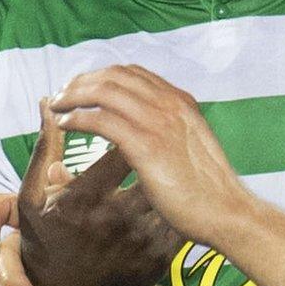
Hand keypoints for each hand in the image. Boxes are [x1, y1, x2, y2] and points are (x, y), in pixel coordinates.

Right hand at [14, 100, 178, 285]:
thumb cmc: (44, 249)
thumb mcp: (31, 200)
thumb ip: (44, 150)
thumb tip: (49, 104)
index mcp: (84, 199)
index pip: (122, 148)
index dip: (131, 134)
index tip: (133, 127)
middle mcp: (113, 219)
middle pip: (151, 169)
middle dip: (154, 156)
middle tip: (156, 146)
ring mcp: (139, 242)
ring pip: (168, 195)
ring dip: (168, 181)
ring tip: (166, 173)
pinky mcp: (157, 261)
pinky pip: (177, 224)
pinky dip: (175, 210)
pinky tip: (169, 204)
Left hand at [51, 65, 253, 246]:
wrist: (228, 212)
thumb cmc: (209, 190)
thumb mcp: (191, 147)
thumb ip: (170, 132)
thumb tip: (146, 133)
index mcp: (180, 102)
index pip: (132, 73)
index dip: (101, 76)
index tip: (81, 88)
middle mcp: (169, 104)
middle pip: (113, 76)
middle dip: (81, 82)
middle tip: (60, 96)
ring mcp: (159, 123)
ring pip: (103, 92)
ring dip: (73, 96)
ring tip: (56, 108)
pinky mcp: (146, 146)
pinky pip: (101, 120)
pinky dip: (78, 118)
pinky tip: (65, 125)